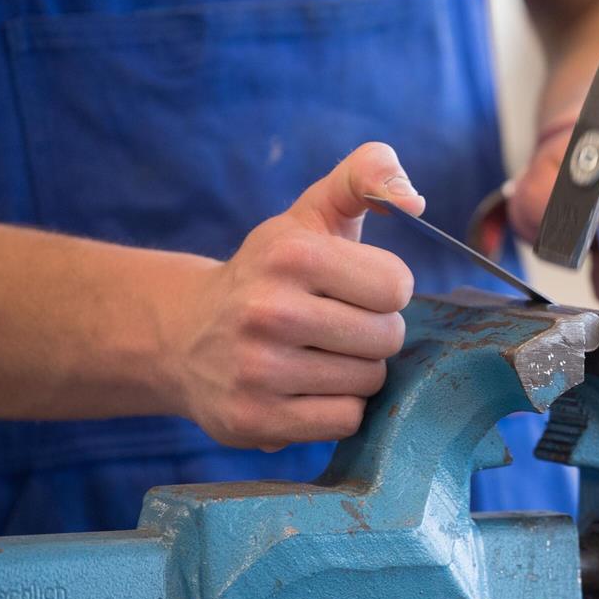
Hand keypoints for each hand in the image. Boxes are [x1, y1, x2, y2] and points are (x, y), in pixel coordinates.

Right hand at [167, 143, 423, 450]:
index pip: (396, 286)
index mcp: (290, 254)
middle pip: (387, 338)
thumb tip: (414, 198)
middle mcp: (268, 312)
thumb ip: (365, 177)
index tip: (354, 290)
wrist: (184, 336)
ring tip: (317, 357)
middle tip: (335, 328)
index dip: (384, 290)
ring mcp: (257, 371)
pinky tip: (306, 390)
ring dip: (355, 372)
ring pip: (368, 382)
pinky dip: (337, 409)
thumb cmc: (270, 272)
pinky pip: (345, 421)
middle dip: (373, 333)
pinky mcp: (254, 421)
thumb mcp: (310, 214)